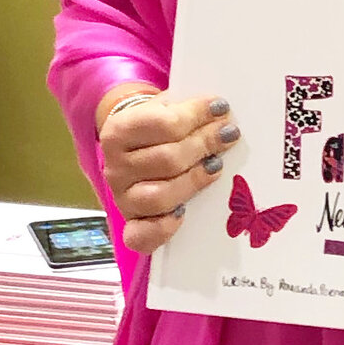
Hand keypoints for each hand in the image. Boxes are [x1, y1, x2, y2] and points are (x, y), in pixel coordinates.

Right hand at [92, 82, 235, 256]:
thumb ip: (186, 109)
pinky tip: (184, 214)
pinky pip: (142, 236)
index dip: (195, 115)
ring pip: (160, 196)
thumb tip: (221, 112)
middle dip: (204, 145)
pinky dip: (164, 228)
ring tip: (216, 166)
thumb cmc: (156, 128)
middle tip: (229, 134)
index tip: (221, 108)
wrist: (133, 148)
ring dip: (194, 181)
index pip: (161, 124)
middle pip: (166, 160)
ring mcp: (122, 198)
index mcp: (118, 132)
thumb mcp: (164, 108)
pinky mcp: (131, 223)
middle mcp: (114, 167)